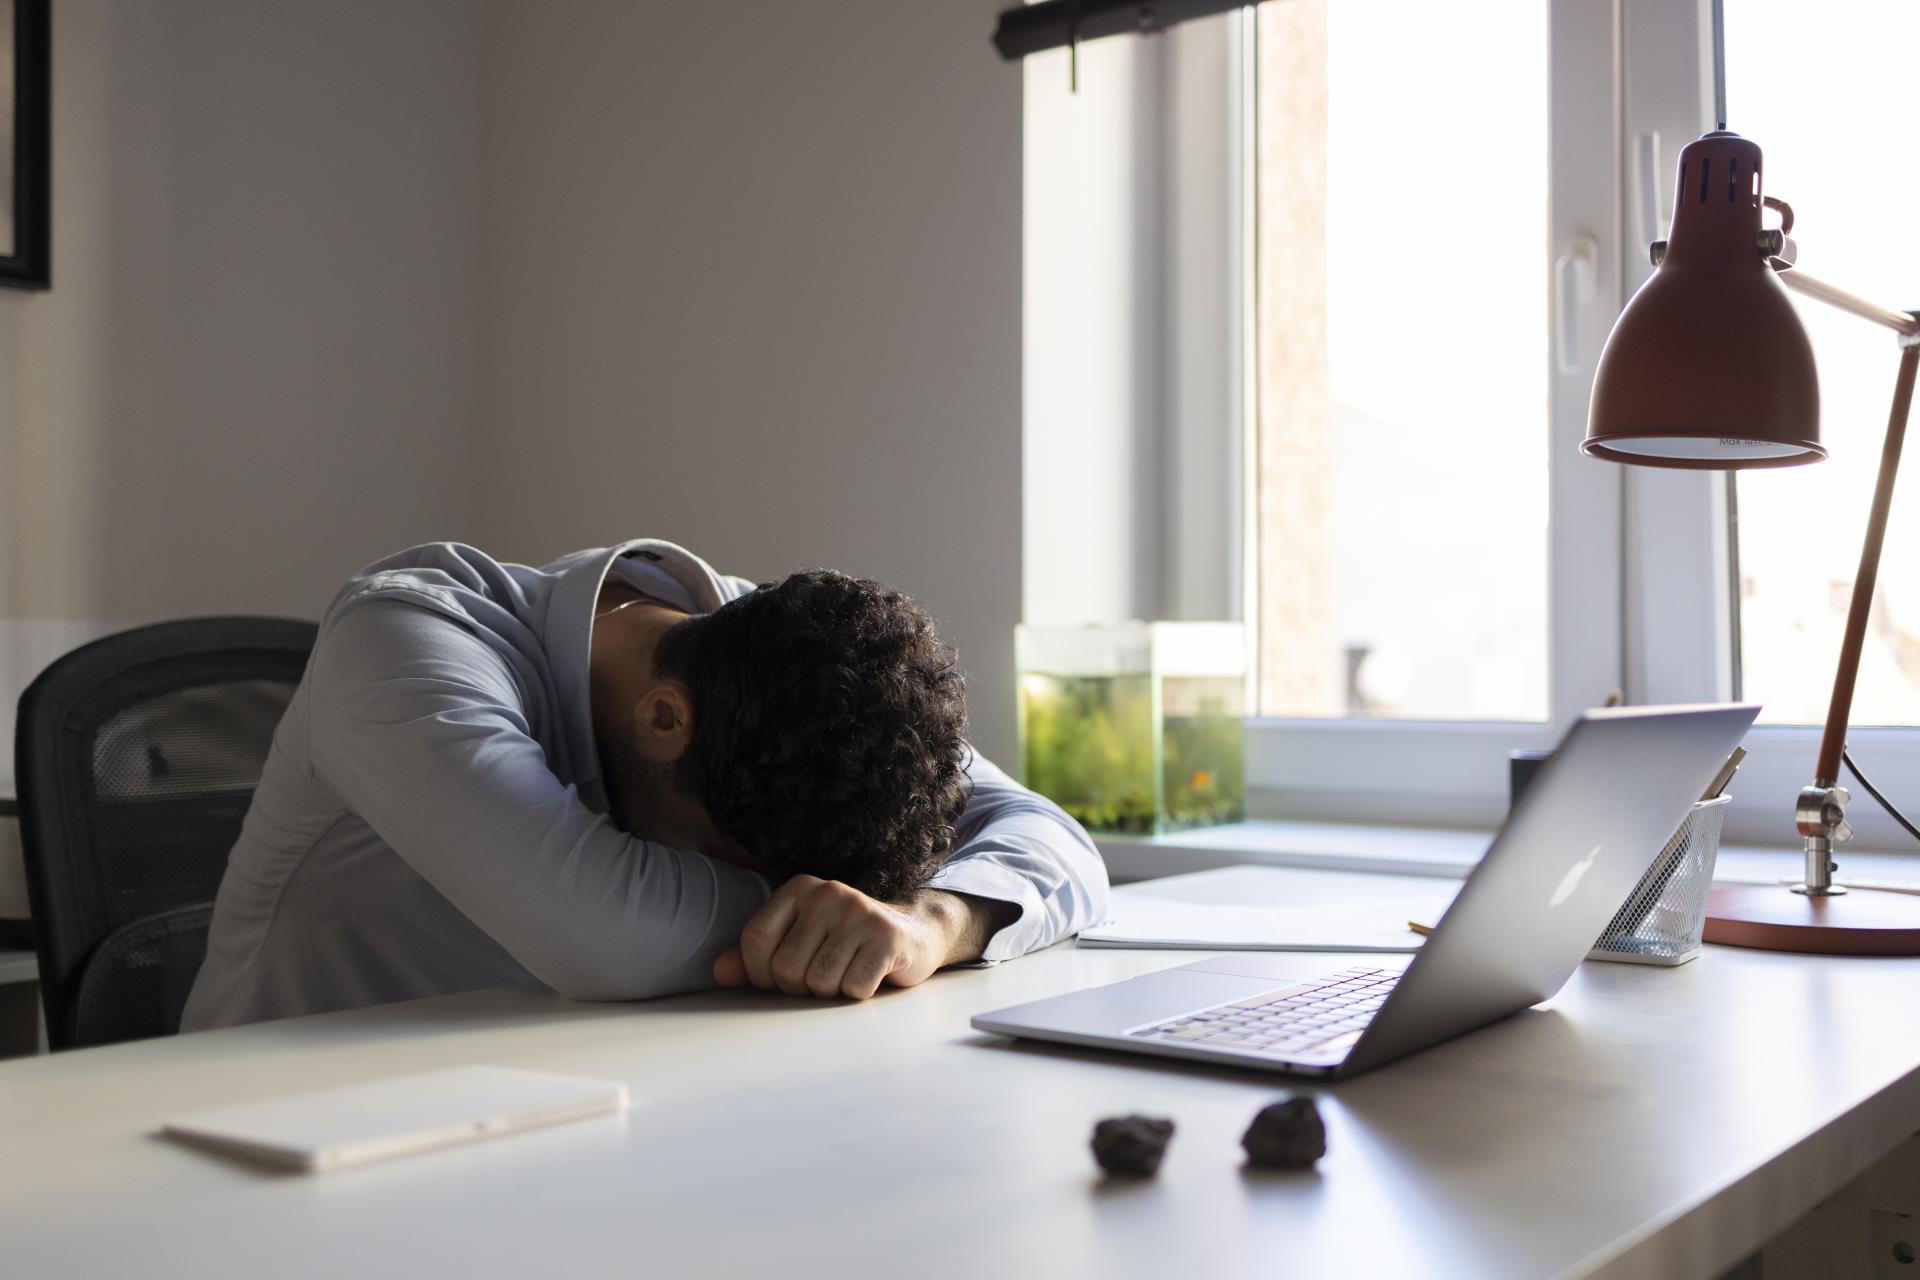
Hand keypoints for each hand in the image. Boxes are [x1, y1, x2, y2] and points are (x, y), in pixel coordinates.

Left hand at [713, 876, 979, 998]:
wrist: (913, 934)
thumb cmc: (845, 944)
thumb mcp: (799, 941)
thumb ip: (756, 956)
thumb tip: (719, 972)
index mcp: (799, 888)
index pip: (755, 939)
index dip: (761, 973)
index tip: (780, 980)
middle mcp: (827, 893)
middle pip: (786, 968)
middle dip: (801, 987)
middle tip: (824, 975)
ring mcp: (859, 912)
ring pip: (820, 982)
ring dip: (831, 992)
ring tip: (847, 972)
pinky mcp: (887, 937)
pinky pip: (853, 988)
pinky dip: (858, 994)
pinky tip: (871, 975)